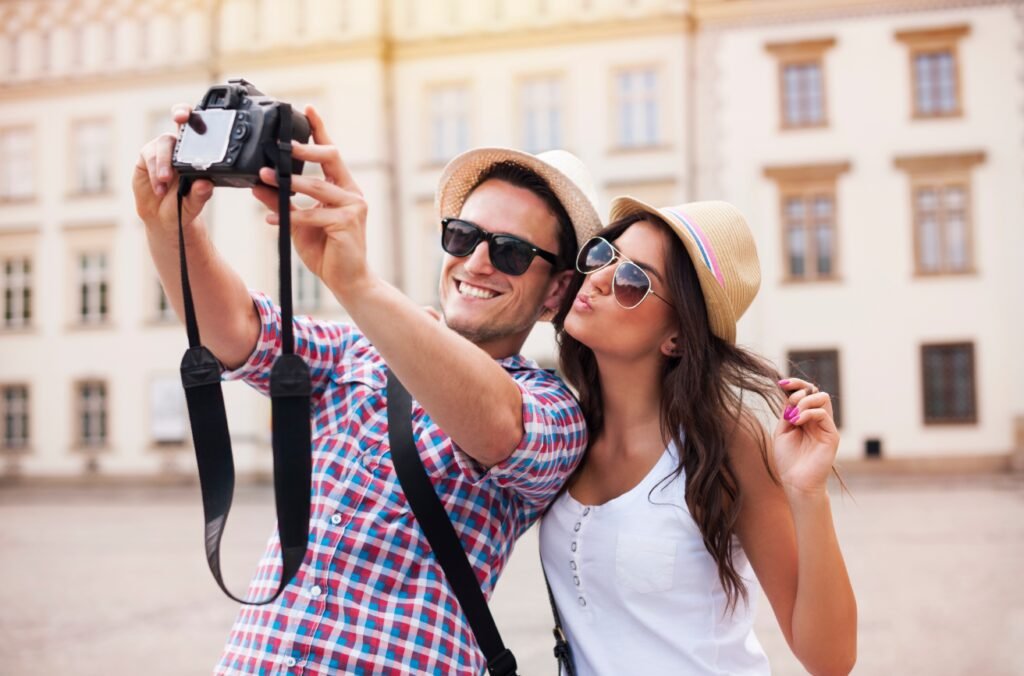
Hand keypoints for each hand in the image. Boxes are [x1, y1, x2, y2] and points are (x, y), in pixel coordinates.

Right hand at [132, 104, 213, 233]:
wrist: (164, 219)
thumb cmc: (183, 206)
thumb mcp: (194, 204)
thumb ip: (200, 194)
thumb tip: (205, 184)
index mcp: (199, 153)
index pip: (201, 129)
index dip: (200, 117)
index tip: (200, 117)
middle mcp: (181, 147)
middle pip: (180, 121)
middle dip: (180, 114)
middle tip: (180, 119)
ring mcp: (163, 150)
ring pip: (163, 145)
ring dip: (164, 163)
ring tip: (165, 183)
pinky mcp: (146, 158)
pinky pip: (150, 158)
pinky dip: (154, 173)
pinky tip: (159, 188)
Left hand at [251, 106, 370, 298]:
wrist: (348, 281)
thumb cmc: (328, 251)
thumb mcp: (299, 223)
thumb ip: (282, 203)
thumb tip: (258, 185)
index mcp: (343, 188)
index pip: (331, 153)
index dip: (320, 130)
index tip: (307, 108)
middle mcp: (351, 193)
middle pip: (331, 158)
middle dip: (306, 149)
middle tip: (282, 145)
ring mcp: (353, 207)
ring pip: (317, 187)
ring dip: (288, 183)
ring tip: (265, 178)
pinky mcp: (347, 224)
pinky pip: (312, 215)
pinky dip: (289, 216)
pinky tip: (269, 219)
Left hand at [772, 377, 839, 496]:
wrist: (796, 482)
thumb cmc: (788, 460)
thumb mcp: (782, 431)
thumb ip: (787, 413)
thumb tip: (789, 396)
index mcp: (804, 417)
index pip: (804, 393)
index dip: (795, 384)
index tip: (781, 383)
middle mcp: (816, 419)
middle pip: (814, 391)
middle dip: (799, 390)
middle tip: (789, 404)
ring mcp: (825, 426)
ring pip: (822, 398)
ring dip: (804, 401)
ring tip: (793, 415)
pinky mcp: (831, 435)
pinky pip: (823, 414)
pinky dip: (808, 412)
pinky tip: (797, 421)